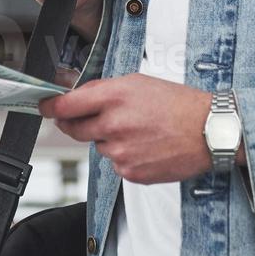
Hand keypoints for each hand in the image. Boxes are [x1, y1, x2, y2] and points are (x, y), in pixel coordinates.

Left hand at [38, 74, 217, 183]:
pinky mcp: (130, 173)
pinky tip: (146, 146)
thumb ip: (104, 90)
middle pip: (73, 129)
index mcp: (114, 97)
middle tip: (96, 117)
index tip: (44, 107)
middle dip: (76, 123)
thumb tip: (76, 97)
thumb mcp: (138, 82)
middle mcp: (113, 125)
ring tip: (139, 130)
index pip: (66, 105)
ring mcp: (120, 152)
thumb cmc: (178, 104)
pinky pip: (115, 163)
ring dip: (109, 139)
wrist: (209, 131)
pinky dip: (125, 155)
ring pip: (98, 146)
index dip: (50, 107)